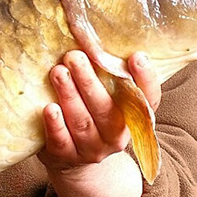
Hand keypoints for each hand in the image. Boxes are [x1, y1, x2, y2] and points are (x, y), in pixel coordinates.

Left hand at [37, 51, 160, 196]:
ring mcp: (92, 150)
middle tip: (74, 56)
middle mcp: (116, 136)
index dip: (145, 79)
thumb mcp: (106, 98)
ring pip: (82, 122)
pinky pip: (61, 141)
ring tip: (58, 72)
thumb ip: (107, 76)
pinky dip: (55, 125)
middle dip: (89, 81)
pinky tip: (48, 108)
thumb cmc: (90, 116)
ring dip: (69, 95)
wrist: (72, 160)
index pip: (148, 100)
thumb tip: (94, 35)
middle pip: (106, 109)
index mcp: (133, 118)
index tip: (137, 56)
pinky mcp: (66, 157)